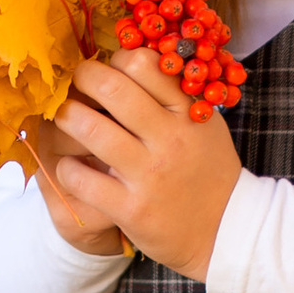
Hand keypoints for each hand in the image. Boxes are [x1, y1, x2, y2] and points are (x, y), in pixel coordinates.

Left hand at [39, 51, 242, 280]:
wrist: (227, 233)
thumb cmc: (210, 173)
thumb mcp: (206, 127)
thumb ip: (176, 97)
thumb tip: (134, 61)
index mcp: (187, 115)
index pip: (142, 64)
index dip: (116, 60)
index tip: (110, 70)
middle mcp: (169, 140)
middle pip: (111, 88)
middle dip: (83, 77)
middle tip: (76, 84)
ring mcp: (149, 176)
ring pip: (89, 129)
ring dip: (67, 118)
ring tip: (66, 119)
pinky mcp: (131, 210)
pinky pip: (81, 179)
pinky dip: (67, 168)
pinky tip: (72, 167)